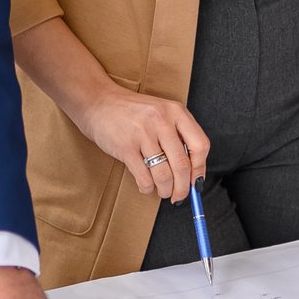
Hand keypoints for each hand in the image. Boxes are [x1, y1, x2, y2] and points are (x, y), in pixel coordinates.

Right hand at [77, 86, 208, 203]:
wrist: (98, 102)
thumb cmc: (133, 112)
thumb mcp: (162, 113)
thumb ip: (179, 136)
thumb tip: (193, 172)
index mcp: (176, 112)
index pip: (200, 145)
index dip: (200, 169)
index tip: (196, 182)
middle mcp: (162, 121)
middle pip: (182, 165)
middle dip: (183, 188)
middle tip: (180, 196)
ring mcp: (143, 134)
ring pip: (164, 175)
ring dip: (165, 190)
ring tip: (163, 191)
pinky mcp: (126, 147)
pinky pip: (144, 177)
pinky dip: (147, 188)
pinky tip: (146, 186)